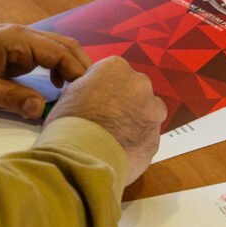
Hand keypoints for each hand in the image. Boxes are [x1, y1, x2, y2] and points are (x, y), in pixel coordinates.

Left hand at [0, 24, 90, 118]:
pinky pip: (47, 55)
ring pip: (59, 49)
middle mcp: (24, 35)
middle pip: (66, 46)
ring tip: (81, 94)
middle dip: (82, 69)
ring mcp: (21, 41)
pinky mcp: (17, 50)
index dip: (78, 72)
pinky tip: (59, 87)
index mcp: (17, 40)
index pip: (60, 52)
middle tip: (93, 96)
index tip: (90, 94)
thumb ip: (8, 97)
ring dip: (73, 67)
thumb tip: (40, 109)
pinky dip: (60, 68)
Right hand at [45, 57, 164, 180]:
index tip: (93, 103)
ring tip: (113, 139)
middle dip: (124, 103)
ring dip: (134, 122)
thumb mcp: (70, 94)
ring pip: (146, 114)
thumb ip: (88, 88)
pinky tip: (119, 153)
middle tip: (105, 121)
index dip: (101, 90)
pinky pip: (147, 139)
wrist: (83, 158)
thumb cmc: (69, 123)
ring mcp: (152, 112)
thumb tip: (92, 95)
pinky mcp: (156, 139)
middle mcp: (140, 84)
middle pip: (134, 91)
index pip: (112, 73)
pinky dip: (136, 144)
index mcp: (115, 68)